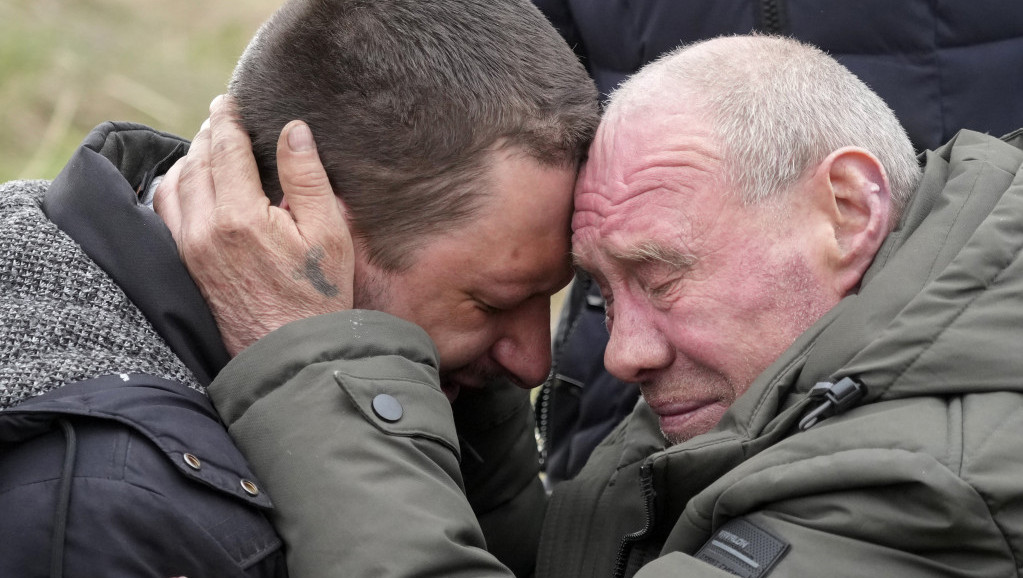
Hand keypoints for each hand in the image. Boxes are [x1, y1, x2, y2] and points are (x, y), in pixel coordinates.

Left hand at [155, 95, 354, 355]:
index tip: (229, 102)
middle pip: (197, 162)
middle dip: (209, 134)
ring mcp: (188, 249)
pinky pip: (165, 213)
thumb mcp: (328, 233)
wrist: (288, 354)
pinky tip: (188, 185)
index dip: (228, 119)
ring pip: (174, 185)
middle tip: (220, 117)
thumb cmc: (318, 296)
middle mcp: (204, 228)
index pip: (227, 149)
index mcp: (240, 215)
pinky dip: (173, 187)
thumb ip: (307, 178)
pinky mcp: (185, 267)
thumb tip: (294, 130)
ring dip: (189, 158)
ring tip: (206, 146)